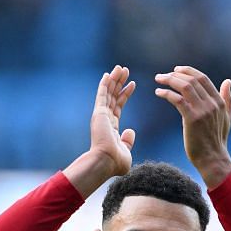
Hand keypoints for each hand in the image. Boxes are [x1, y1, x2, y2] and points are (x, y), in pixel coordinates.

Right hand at [66, 65, 136, 196]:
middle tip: (124, 70)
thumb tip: (130, 131)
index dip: (125, 94)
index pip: (118, 106)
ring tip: (120, 68)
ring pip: (108, 93)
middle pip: (112, 96)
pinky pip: (102, 95)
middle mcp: (104, 120)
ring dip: (114, 80)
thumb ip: (128, 141)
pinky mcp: (99, 113)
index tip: (132, 84)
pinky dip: (105, 84)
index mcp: (110, 128)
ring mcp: (101, 116)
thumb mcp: (126, 151)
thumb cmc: (115, 162)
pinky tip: (109, 74)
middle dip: (118, 83)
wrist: (105, 162)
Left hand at [154, 66, 230, 187]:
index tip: (176, 69)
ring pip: (185, 86)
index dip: (188, 71)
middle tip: (162, 75)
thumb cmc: (217, 140)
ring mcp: (203, 110)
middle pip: (193, 80)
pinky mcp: (192, 119)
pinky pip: (178, 100)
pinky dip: (167, 93)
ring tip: (158, 80)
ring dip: (169, 80)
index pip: (203, 78)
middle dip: (175, 74)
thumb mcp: (226, 117)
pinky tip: (158, 93)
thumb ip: (227, 98)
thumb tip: (227, 81)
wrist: (213, 158)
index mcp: (219, 101)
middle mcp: (212, 103)